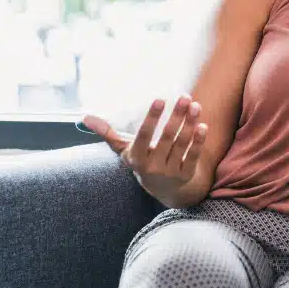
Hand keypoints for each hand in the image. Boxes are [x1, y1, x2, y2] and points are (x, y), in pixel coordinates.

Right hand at [82, 95, 207, 203]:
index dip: (152, 118)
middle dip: (176, 116)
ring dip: (189, 124)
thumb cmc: (143, 162)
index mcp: (137, 158)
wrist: (164, 191)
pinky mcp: (186, 174)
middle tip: (184, 97)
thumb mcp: (126, 151)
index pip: (144, 136)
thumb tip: (85, 118)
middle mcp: (153, 166)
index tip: (160, 99)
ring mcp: (170, 172)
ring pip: (181, 145)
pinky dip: (198, 141)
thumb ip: (109, 134)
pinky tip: (203, 125)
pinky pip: (193, 156)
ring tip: (195, 106)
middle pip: (166, 138)